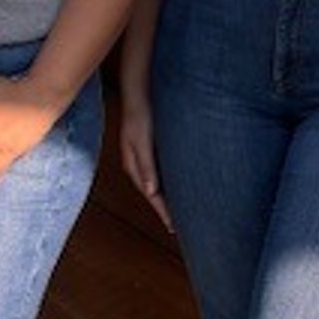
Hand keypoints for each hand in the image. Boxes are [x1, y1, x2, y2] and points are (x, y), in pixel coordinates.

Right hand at [119, 95, 172, 231]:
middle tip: (183, 225)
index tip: (175, 227)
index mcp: (135, 167)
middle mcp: (139, 166)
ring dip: (169, 196)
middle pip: (155, 194)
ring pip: (159, 184)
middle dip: (167, 209)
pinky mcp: (154, 149)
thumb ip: (146, 165)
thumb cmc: (139, 114)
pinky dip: (172, 181)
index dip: (163, 212)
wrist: (139, 91)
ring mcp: (146, 158)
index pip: (152, 197)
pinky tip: (182, 183)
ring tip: (184, 209)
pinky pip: (163, 172)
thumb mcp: (141, 140)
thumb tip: (152, 192)